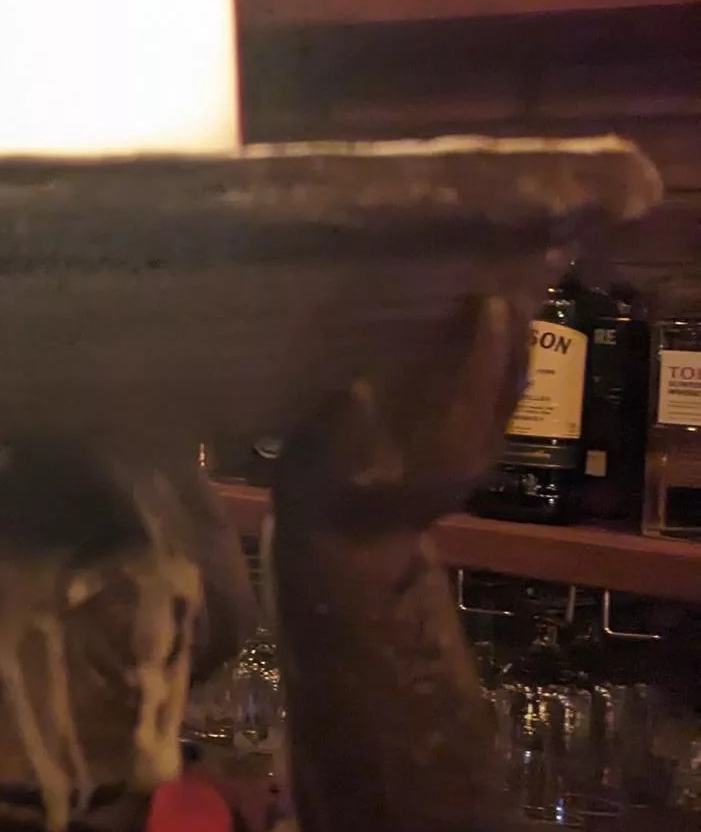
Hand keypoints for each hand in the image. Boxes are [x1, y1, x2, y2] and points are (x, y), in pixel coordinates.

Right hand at [277, 291, 532, 536]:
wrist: (350, 554)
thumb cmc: (326, 504)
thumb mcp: (318, 469)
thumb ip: (339, 429)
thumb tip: (358, 386)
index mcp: (440, 452)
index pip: (476, 385)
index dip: (484, 341)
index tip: (483, 295)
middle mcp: (475, 449)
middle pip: (511, 380)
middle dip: (511, 329)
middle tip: (501, 277)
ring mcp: (484, 452)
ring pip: (514, 388)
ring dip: (512, 342)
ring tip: (500, 295)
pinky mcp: (481, 450)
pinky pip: (506, 398)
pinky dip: (504, 362)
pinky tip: (488, 335)